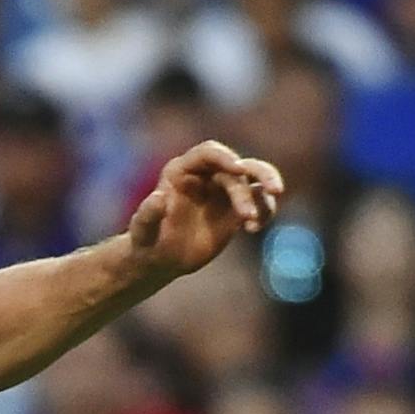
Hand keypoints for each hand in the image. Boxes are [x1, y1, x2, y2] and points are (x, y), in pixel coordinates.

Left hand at [126, 141, 283, 277]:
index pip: (208, 152)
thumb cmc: (146, 243)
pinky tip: (253, 229)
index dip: (225, 156)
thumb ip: (147, 215)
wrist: (160, 261)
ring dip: (265, 193)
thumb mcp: (142, 232)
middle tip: (273, 190)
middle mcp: (207, 174)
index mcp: (182, 170)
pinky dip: (264, 212)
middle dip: (257, 176)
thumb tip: (157, 198)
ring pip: (254, 180)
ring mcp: (225, 190)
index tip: (237, 168)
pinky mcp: (237, 208)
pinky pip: (259, 202)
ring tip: (258, 217)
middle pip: (238, 166)